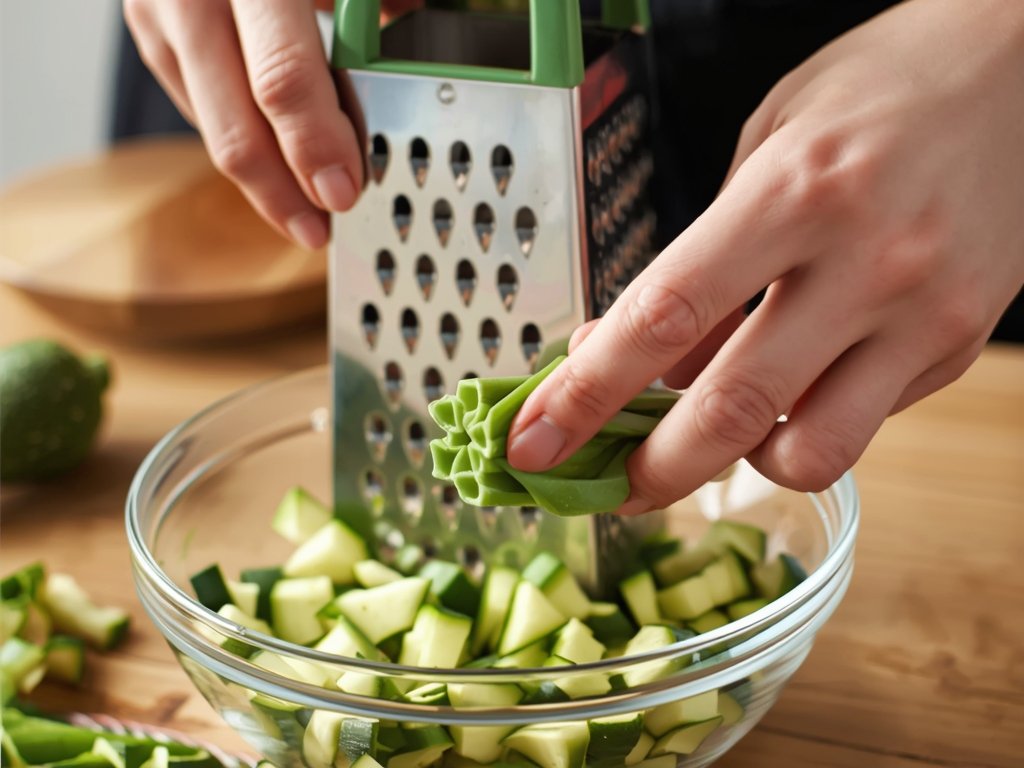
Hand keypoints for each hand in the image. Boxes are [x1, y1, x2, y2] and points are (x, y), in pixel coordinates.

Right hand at [124, 0, 390, 248]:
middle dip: (285, 192)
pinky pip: (199, 112)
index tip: (347, 191)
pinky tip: (277, 176)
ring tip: (305, 219)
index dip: (316, 143)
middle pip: (235, 126)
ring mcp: (160, 19)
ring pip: (211, 131)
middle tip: (322, 231)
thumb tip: (421, 33)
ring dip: (263, 186)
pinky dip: (242, 147)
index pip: (283, 76)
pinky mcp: (151, 38)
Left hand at [506, 0, 1023, 512]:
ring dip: (740, 467)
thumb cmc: (880, 90)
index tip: (534, 442)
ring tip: (717, 437)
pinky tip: (791, 390)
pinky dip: (805, 426)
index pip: (662, 318)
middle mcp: (864, 262)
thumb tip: (648, 361)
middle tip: (609, 489)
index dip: (584, 395)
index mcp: (794, 192)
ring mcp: (924, 314)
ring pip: (810, 451)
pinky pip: (864, 424)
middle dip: (649, 472)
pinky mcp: (961, 347)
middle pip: (729, 409)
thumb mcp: (765, 148)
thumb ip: (706, 262)